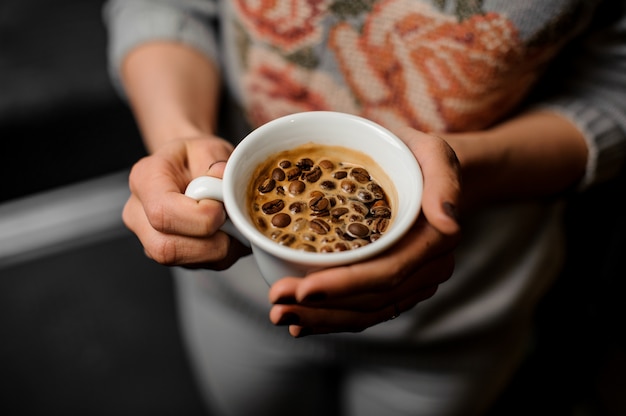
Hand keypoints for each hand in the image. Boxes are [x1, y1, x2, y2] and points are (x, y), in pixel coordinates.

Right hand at [122, 136, 251, 269]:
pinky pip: (198, 265)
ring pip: (183, 261)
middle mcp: (139, 213)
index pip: (163, 213)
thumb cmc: (196, 158)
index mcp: (145, 179)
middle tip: (230, 220)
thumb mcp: (209, 148)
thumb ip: (216, 163)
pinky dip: (221, 254)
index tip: (221, 207)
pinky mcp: (169, 255)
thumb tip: (223, 182)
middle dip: (209, 241)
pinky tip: (227, 233)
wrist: (191, 168)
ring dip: (219, 248)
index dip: (199, 217)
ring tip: (232, 225)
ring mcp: (150, 238)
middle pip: (165, 248)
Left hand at [268, 128, 461, 335]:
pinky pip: (365, 309)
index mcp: (435, 241)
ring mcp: (412, 282)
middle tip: (276, 305)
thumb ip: (443, 182)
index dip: (345, 284)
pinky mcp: (396, 287)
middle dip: (322, 307)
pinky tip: (301, 322)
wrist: (425, 172)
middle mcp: (428, 269)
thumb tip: (447, 223)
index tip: (303, 288)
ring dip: (321, 318)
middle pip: (372, 299)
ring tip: (279, 315)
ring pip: (366, 311)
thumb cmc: (420, 158)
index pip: (387, 272)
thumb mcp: (433, 153)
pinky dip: (332, 317)